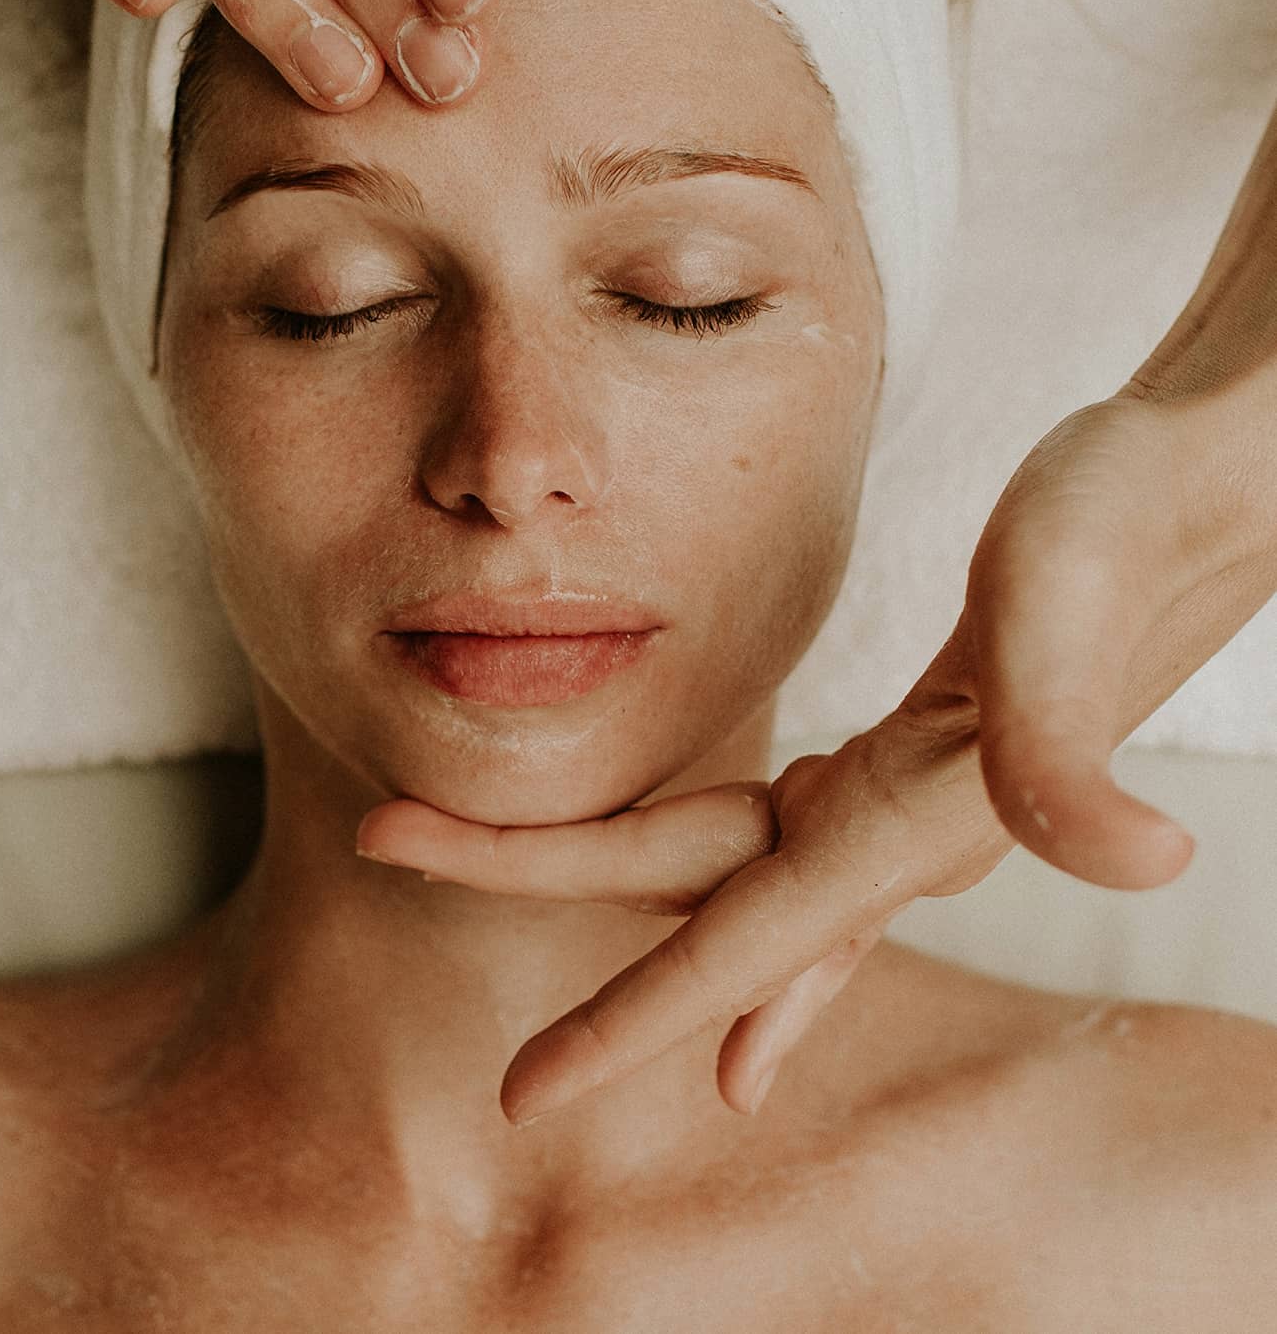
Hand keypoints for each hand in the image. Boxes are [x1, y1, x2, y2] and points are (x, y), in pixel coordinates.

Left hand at [356, 382, 1276, 1125]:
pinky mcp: (910, 764)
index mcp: (910, 815)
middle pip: (683, 888)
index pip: (738, 940)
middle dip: (531, 871)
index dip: (632, 1020)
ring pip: (721, 876)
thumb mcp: (1083, 603)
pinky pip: (794, 865)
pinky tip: (744, 994)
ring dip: (611, 893)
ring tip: (514, 922)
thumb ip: (1075, 741)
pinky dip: (747, 927)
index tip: (524, 1093)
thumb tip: (1150, 860)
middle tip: (388, 838)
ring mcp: (899, 805)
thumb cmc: (1140, 520)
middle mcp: (896, 833)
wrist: (1206, 489)